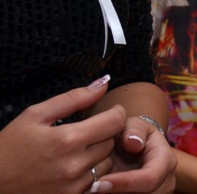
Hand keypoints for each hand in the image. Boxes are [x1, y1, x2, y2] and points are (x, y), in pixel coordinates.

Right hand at [0, 76, 123, 193]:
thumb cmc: (9, 149)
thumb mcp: (35, 115)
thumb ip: (73, 98)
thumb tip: (103, 83)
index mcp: (67, 139)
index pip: (115, 121)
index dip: (115, 112)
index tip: (109, 111)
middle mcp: (75, 164)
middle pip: (112, 141)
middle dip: (104, 133)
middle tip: (87, 132)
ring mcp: (74, 185)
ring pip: (106, 163)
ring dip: (98, 155)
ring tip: (76, 151)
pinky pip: (96, 182)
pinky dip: (89, 174)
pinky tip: (71, 168)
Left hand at [96, 115, 175, 192]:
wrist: (135, 145)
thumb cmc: (133, 134)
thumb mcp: (134, 125)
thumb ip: (134, 129)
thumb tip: (134, 143)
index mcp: (166, 160)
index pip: (150, 177)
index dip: (125, 183)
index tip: (97, 184)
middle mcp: (167, 180)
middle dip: (117, 193)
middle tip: (90, 190)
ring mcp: (159, 193)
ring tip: (93, 190)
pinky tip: (101, 192)